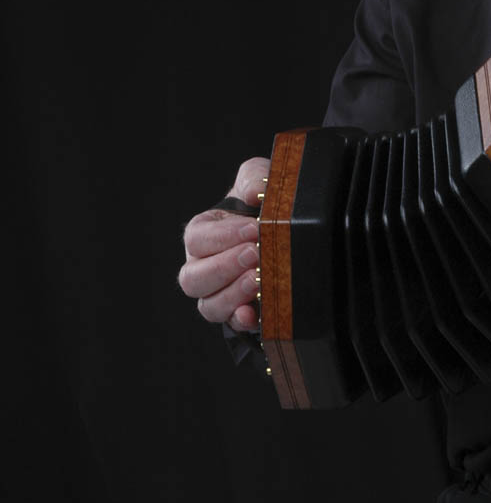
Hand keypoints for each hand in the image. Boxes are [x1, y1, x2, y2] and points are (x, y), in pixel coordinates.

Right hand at [178, 156, 269, 332]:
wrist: (284, 227)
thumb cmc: (261, 202)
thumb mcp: (258, 179)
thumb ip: (253, 178)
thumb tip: (254, 193)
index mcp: (202, 233)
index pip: (197, 239)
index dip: (223, 237)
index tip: (253, 229)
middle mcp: (202, 267)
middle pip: (193, 277)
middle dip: (224, 266)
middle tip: (255, 254)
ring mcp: (218, 293)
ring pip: (208, 305)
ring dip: (231, 294)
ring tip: (257, 279)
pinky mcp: (239, 313)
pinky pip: (231, 324)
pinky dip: (240, 320)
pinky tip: (254, 313)